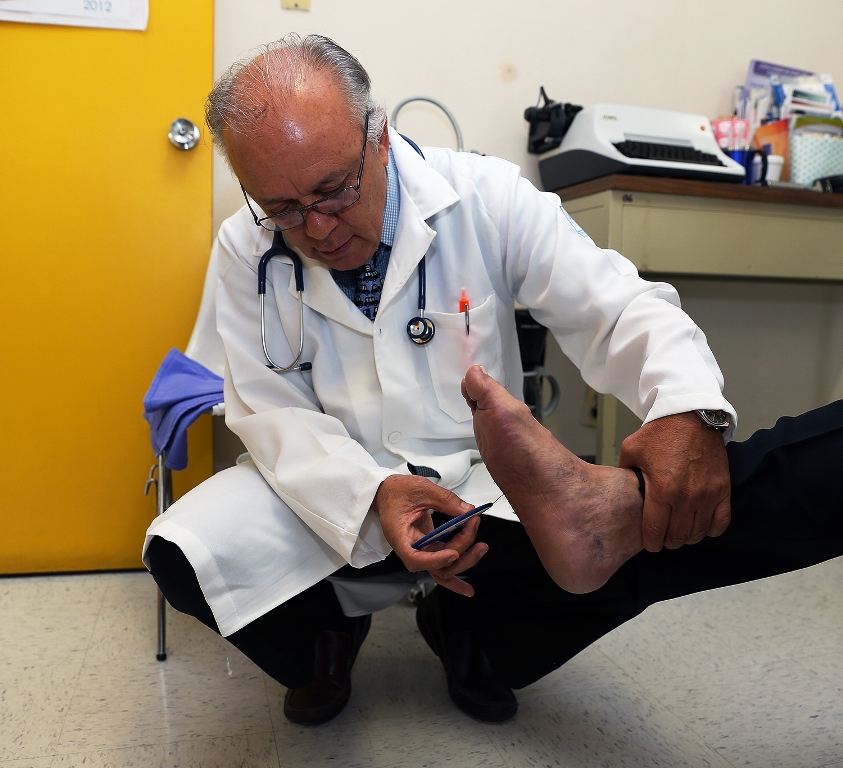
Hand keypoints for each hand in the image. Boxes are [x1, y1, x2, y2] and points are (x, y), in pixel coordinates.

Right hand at [372, 475, 488, 596]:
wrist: (387, 493)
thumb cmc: (396, 492)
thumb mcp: (421, 489)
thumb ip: (445, 500)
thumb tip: (467, 511)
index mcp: (400, 536)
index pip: (415, 558)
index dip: (435, 559)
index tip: (452, 553)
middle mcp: (410, 549)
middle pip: (436, 565)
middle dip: (461, 552)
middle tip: (473, 526)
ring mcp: (421, 551)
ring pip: (443, 568)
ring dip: (464, 561)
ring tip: (481, 547)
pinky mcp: (429, 548)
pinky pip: (442, 565)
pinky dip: (455, 575)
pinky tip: (466, 588)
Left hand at [618, 411, 730, 551]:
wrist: (691, 415)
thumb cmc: (660, 433)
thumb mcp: (631, 450)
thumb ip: (624, 475)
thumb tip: (618, 491)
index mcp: (662, 489)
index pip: (656, 531)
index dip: (651, 543)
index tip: (650, 544)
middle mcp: (687, 496)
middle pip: (677, 536)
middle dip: (667, 541)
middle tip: (663, 538)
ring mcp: (708, 494)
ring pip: (698, 533)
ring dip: (688, 537)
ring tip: (679, 534)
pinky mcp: (723, 489)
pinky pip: (721, 522)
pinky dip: (711, 529)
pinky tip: (701, 527)